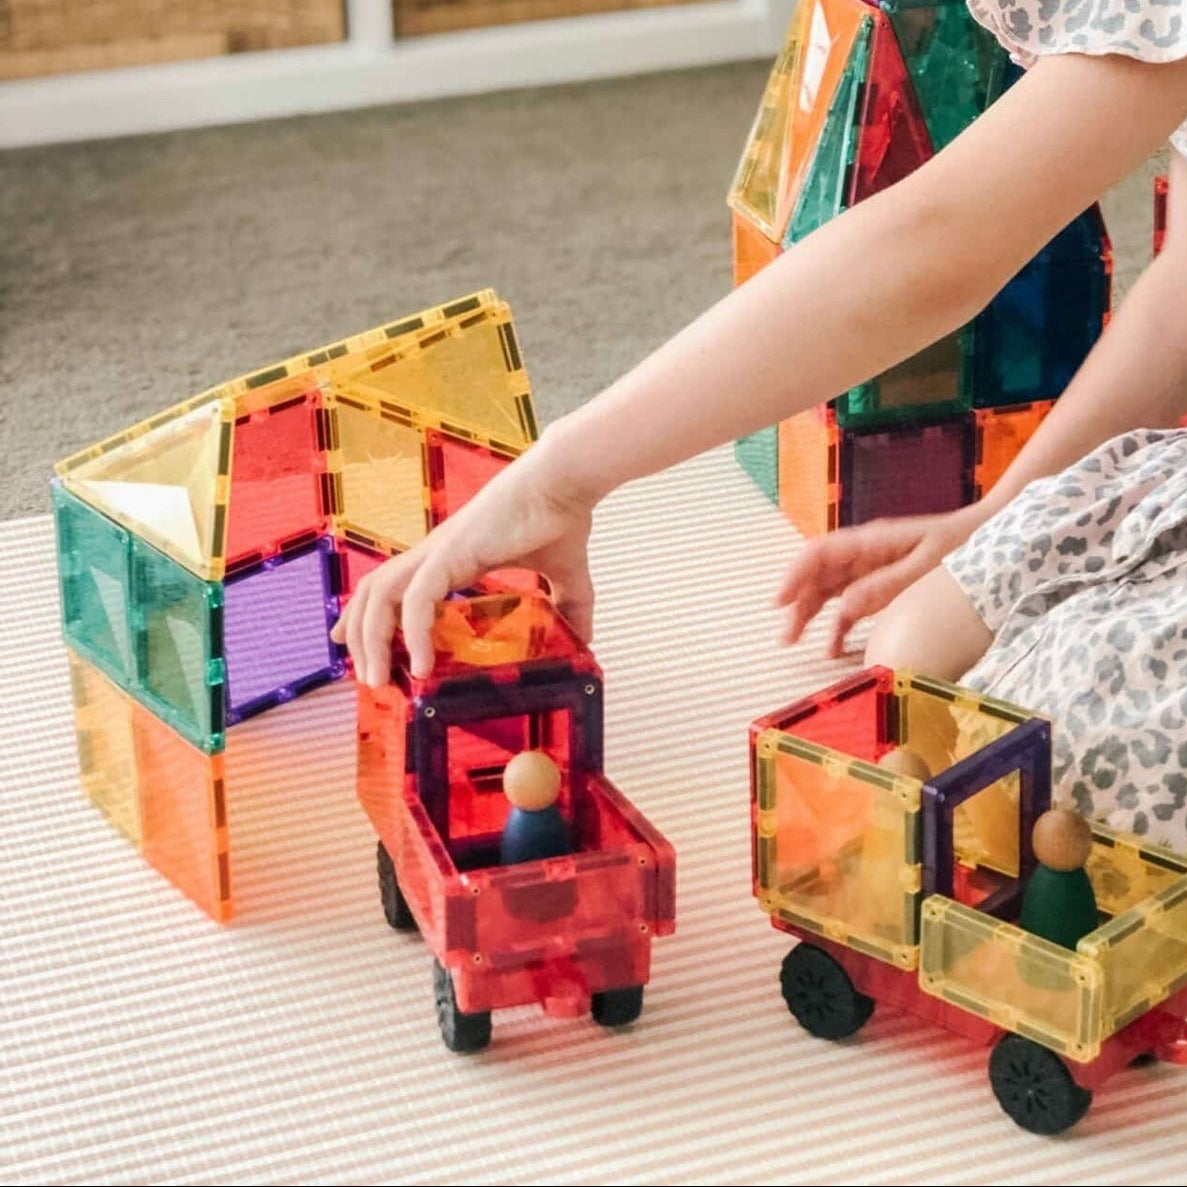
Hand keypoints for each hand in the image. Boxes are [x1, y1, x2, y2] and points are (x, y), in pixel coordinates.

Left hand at [330, 432, 594, 685]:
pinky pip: (417, 599)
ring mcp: (438, 552)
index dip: (371, 617)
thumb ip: (568, 609)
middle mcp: (434, 554)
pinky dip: (411, 633)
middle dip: (359, 636)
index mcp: (451, 558)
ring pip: (380, 597)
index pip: (393, 588)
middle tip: (368, 678)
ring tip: (378, 679)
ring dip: (371, 639)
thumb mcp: (565, 577)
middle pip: (372, 594)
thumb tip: (585, 641)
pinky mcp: (450, 552)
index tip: (363, 650)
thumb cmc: (560, 516)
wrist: (565, 483)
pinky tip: (420, 665)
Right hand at [775, 504, 985, 657]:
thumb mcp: (927, 566)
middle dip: (797, 604)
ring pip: (829, 590)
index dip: (795, 576)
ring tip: (793, 642)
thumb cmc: (964, 546)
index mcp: (872, 542)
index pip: (819, 554)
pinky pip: (852, 605)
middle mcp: (865, 553)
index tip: (779, 602)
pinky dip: (838, 625)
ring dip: (810, 614)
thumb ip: (886, 585)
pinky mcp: (883, 586)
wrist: (994, 536)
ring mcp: (873, 569)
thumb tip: (845, 605)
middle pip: (818, 575)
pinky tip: (832, 649)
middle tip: (785, 637)